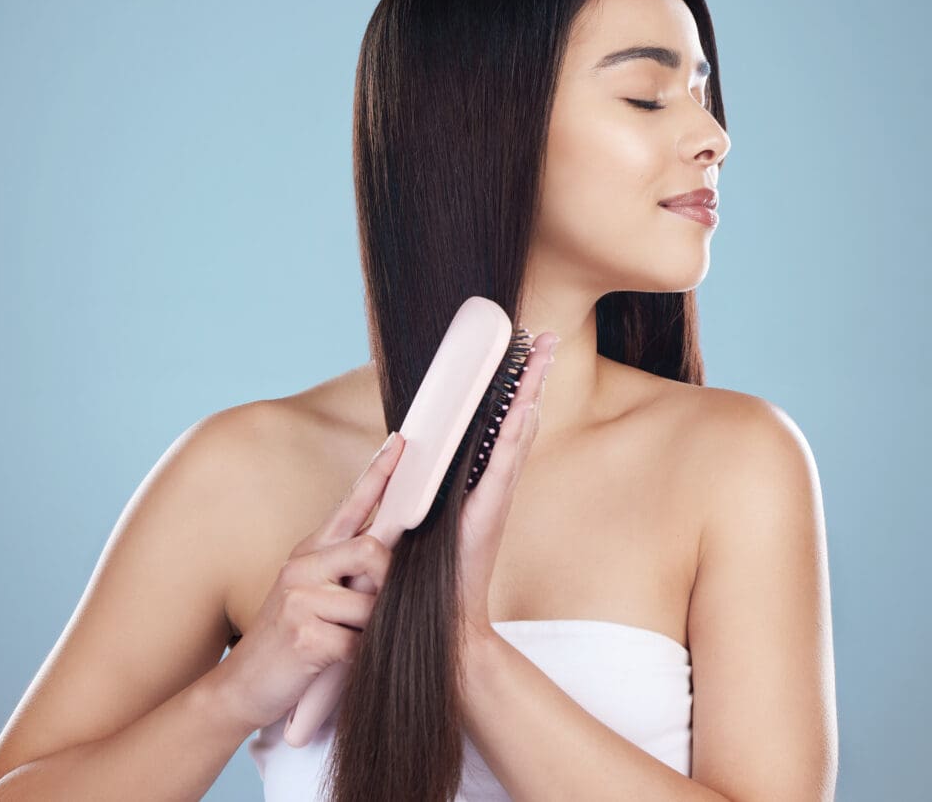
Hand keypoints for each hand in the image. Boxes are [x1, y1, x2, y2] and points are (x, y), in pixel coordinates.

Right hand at [217, 430, 405, 729]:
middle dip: (386, 583)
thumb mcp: (314, 594)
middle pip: (373, 549)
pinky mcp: (304, 633)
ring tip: (345, 645)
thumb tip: (393, 556)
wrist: (242, 685)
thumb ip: (348, 571)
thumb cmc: (290, 640)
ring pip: (371, 604)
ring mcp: (299, 597)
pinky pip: (358, 642)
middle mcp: (303, 564)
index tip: (400, 442)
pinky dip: (358, 660)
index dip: (379, 472)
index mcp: (311, 551)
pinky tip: (336, 666)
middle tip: (374, 610)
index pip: (351, 503)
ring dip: (370, 632)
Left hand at [458, 331, 557, 644]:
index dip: (516, 385)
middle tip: (547, 339)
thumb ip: (432, 478)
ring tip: (542, 355)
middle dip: (533, 376)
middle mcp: (496, 482)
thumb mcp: (431, 508)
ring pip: (519, 433)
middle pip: (521, 418)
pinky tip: (524, 405)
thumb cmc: (436, 570)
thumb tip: (411, 441)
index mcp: (483, 478)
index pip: (505, 421)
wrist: (447, 619)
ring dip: (530, 392)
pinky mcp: (489, 511)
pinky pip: (504, 464)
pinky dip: (515, 434)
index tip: (525, 350)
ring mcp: (497, 496)